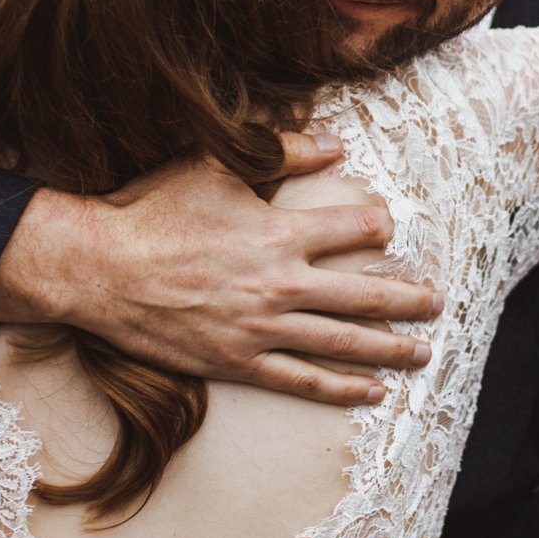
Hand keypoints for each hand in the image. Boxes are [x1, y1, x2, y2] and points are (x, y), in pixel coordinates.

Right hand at [0, 131, 434, 405]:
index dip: (379, 224)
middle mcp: (280, 284)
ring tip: (423, 351)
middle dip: (408, 300)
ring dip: (390, 348)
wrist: (99, 268)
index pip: (354, 228)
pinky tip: (372, 392)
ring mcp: (261, 328)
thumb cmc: (153, 210)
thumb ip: (283, 150)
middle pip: (365, 294)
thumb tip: (336, 145)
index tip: (390, 227)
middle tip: (439, 303)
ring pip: (344, 342)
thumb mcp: (215, 164)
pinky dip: (341, 389)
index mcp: (280, 232)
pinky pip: (302, 380)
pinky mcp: (238, 361)